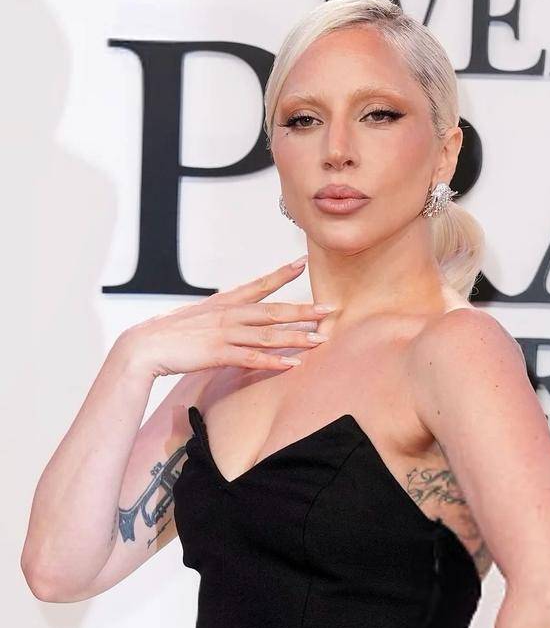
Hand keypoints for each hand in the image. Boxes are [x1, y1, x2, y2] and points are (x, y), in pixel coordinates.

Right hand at [118, 257, 334, 377]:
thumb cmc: (168, 335)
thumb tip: (232, 318)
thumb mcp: (197, 319)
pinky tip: (292, 364)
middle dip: (303, 310)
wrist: (143, 346)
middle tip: (329, 309)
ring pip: (267, 335)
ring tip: (320, 340)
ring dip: (296, 337)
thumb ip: (218, 318)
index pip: (257, 285)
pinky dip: (274, 361)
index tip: (301, 263)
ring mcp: (224, 333)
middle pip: (272, 310)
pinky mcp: (217, 353)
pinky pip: (251, 358)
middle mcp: (228, 314)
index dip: (280, 274)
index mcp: (223, 303)